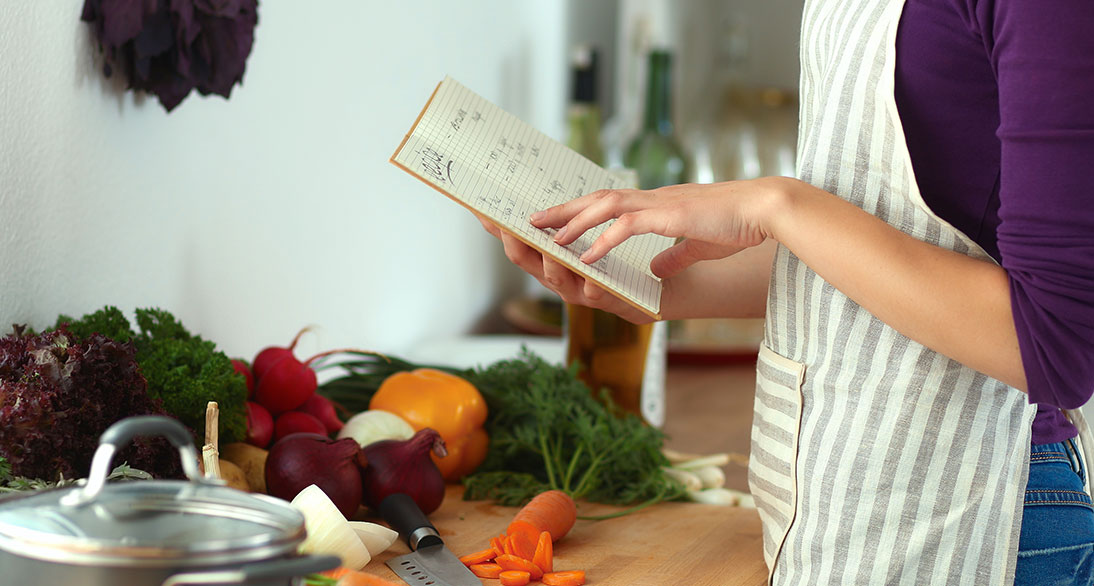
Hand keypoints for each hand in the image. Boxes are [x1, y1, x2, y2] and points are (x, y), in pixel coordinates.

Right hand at [472, 212, 655, 322]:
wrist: (660, 290)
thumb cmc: (623, 264)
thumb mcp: (588, 242)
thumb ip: (566, 226)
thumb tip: (539, 200)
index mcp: (552, 262)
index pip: (519, 243)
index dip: (498, 230)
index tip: (481, 210)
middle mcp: (561, 278)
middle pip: (528, 263)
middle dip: (516, 244)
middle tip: (506, 225)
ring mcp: (582, 292)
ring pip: (557, 280)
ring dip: (551, 263)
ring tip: (549, 247)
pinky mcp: (610, 301)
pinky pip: (597, 295)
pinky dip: (592, 285)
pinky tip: (590, 277)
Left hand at [531, 179, 777, 277]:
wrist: (766, 211)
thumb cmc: (739, 226)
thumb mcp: (699, 245)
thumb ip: (675, 255)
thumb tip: (658, 267)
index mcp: (657, 206)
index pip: (608, 204)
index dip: (578, 211)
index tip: (553, 221)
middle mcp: (652, 200)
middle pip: (595, 199)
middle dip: (561, 210)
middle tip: (530, 221)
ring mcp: (660, 206)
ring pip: (604, 207)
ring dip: (574, 221)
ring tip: (549, 236)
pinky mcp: (670, 217)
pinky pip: (628, 227)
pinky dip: (603, 240)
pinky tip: (586, 256)